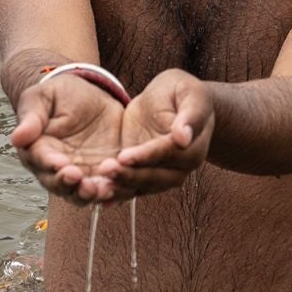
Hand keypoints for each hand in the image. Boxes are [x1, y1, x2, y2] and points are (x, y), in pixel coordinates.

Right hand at [9, 76, 126, 203]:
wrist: (88, 93)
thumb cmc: (59, 94)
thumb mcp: (43, 98)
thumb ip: (31, 117)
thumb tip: (16, 137)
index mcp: (38, 151)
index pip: (42, 163)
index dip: (52, 167)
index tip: (63, 166)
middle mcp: (56, 169)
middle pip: (60, 186)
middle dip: (72, 187)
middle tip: (83, 181)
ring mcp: (81, 174)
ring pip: (82, 193)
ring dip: (92, 195)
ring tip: (104, 189)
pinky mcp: (102, 173)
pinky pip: (107, 187)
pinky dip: (113, 192)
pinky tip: (122, 189)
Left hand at [100, 70, 212, 198]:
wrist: (171, 103)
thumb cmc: (183, 93)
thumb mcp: (190, 93)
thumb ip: (191, 114)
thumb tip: (183, 138)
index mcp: (193, 148)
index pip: (168, 154)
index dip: (146, 156)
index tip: (124, 156)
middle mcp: (180, 169)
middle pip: (154, 177)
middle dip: (129, 175)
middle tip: (105, 169)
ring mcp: (162, 176)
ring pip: (141, 187)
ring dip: (120, 188)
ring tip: (98, 185)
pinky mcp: (143, 176)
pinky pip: (131, 189)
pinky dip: (116, 195)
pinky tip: (99, 199)